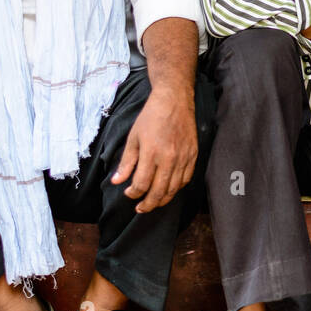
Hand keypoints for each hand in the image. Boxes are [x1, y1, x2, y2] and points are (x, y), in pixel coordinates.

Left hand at [111, 89, 197, 212]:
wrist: (174, 101)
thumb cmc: (151, 117)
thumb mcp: (133, 137)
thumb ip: (126, 162)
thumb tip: (117, 181)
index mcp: (151, 153)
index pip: (141, 184)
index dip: (133, 193)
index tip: (128, 193)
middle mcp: (169, 158)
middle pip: (159, 191)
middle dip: (148, 204)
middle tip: (140, 209)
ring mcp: (183, 157)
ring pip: (174, 188)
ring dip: (163, 200)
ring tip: (153, 203)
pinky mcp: (193, 155)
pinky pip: (186, 179)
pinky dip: (177, 188)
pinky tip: (169, 189)